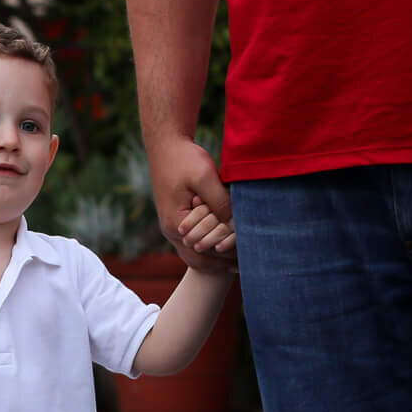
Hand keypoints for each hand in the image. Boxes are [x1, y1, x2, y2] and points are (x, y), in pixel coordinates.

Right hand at [149, 136, 235, 269]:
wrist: (165, 146)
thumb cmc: (184, 159)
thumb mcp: (204, 177)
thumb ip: (219, 202)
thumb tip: (235, 224)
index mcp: (175, 224)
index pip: (203, 254)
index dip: (225, 257)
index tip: (246, 257)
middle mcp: (171, 231)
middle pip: (198, 260)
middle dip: (221, 263)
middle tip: (244, 266)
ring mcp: (173, 226)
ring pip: (195, 253)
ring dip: (215, 256)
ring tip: (238, 259)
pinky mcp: (178, 218)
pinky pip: (194, 240)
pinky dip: (210, 244)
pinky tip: (226, 242)